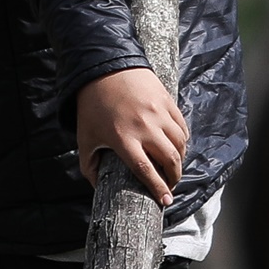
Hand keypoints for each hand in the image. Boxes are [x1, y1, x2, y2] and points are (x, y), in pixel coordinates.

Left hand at [73, 65, 188, 201]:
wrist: (104, 66)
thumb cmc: (92, 105)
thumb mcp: (85, 137)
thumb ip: (89, 165)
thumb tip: (96, 187)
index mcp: (124, 139)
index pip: (146, 171)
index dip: (158, 189)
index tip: (165, 202)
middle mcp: (145, 127)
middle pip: (170, 160)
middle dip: (174, 178)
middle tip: (170, 186)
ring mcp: (158, 113)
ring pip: (180, 144)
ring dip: (180, 160)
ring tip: (173, 167)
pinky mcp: (167, 101)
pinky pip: (182, 127)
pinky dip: (182, 140)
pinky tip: (176, 146)